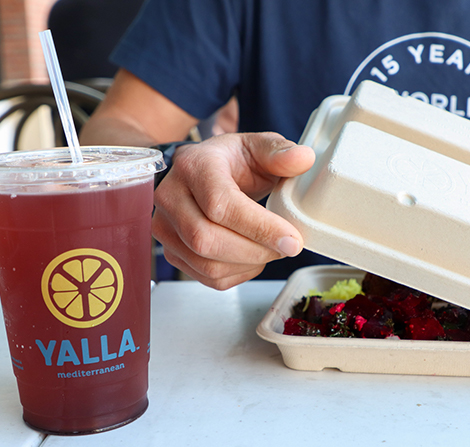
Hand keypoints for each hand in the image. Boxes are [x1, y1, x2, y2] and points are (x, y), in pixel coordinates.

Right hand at [152, 133, 314, 289]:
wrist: (203, 173)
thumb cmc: (232, 161)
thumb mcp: (258, 147)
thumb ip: (280, 152)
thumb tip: (304, 159)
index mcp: (194, 166)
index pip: (221, 205)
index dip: (260, 228)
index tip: (292, 240)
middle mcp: (171, 196)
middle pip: (208, 240)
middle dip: (256, 251)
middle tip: (287, 246)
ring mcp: (165, 227)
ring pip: (208, 264)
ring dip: (249, 265)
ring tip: (271, 249)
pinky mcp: (172, 251)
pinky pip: (207, 277)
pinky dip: (238, 274)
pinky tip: (253, 257)